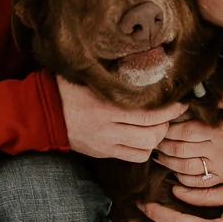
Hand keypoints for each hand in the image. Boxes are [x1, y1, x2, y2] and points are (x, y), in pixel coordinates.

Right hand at [57, 76, 182, 161]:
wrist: (42, 112)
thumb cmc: (66, 88)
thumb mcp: (88, 77)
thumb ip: (113, 77)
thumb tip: (144, 64)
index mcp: (105, 107)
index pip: (148, 114)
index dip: (169, 110)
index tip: (180, 103)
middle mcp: (107, 128)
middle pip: (151, 133)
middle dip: (166, 124)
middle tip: (170, 113)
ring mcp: (105, 143)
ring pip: (144, 148)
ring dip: (157, 138)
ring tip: (158, 125)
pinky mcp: (103, 152)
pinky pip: (133, 157)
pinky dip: (144, 149)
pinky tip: (144, 137)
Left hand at [155, 88, 222, 184]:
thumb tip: (203, 93)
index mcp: (220, 131)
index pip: (185, 130)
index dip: (169, 129)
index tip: (160, 125)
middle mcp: (217, 152)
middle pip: (180, 150)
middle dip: (164, 145)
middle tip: (154, 140)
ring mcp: (220, 168)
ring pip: (185, 168)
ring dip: (168, 162)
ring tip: (159, 156)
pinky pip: (199, 183)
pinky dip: (183, 180)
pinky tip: (176, 173)